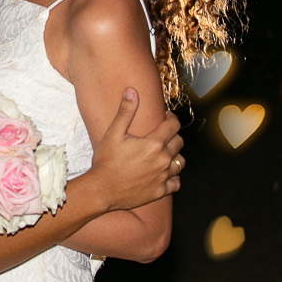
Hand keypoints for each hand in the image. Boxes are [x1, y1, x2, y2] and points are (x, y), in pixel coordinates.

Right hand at [86, 88, 183, 211]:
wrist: (102, 189)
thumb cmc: (106, 161)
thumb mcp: (114, 133)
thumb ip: (126, 112)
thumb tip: (132, 90)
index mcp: (154, 144)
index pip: (174, 126)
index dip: (171, 119)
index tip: (166, 118)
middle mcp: (162, 160)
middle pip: (179, 143)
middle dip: (172, 136)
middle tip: (162, 135)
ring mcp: (163, 177)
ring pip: (180, 163)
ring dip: (174, 156)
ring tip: (164, 154)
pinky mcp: (160, 191)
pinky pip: (176, 183)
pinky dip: (173, 178)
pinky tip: (163, 174)